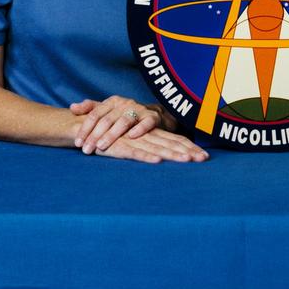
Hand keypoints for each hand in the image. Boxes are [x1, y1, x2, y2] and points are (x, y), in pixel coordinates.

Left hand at [69, 95, 162, 155]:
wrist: (152, 115)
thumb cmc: (125, 115)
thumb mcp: (108, 110)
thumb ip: (90, 108)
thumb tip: (72, 107)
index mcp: (112, 102)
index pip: (95, 114)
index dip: (85, 128)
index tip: (78, 142)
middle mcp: (124, 104)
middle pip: (107, 119)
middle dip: (95, 135)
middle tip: (86, 149)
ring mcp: (139, 110)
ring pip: (123, 121)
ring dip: (112, 134)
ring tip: (101, 147)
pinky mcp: (152, 117)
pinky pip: (146, 123)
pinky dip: (139, 130)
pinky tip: (131, 138)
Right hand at [94, 127, 208, 163]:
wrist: (83, 128)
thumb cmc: (108, 135)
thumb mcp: (128, 141)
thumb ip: (144, 146)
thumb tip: (161, 156)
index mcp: (148, 133)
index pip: (173, 139)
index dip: (189, 147)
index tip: (204, 156)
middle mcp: (144, 135)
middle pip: (170, 144)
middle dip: (188, 152)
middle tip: (205, 159)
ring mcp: (132, 140)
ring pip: (157, 148)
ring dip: (172, 154)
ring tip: (188, 160)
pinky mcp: (119, 146)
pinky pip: (135, 152)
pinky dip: (146, 157)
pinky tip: (158, 161)